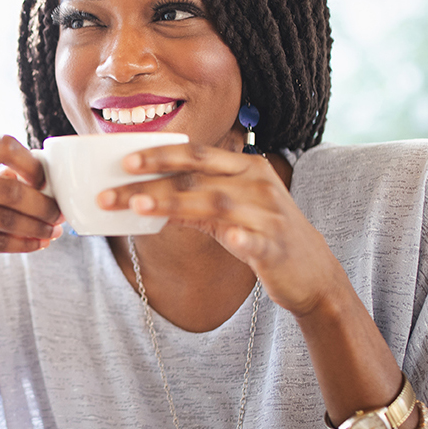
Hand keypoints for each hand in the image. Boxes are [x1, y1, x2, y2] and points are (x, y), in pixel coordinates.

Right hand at [0, 136, 62, 284]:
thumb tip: (40, 173)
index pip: (1, 143)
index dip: (31, 162)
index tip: (46, 181)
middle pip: (9, 187)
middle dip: (43, 204)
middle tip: (60, 214)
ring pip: (4, 218)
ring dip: (36, 227)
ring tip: (53, 233)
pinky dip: (21, 244)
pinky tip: (36, 245)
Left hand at [97, 143, 346, 315]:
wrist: (313, 274)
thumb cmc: (263, 235)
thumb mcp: (231, 209)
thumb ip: (196, 197)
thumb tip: (145, 195)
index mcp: (246, 168)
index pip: (198, 155)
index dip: (161, 155)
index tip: (125, 160)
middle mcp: (258, 184)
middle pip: (198, 177)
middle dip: (153, 180)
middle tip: (114, 189)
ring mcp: (269, 215)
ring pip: (216, 205)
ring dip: (176, 204)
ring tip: (140, 208)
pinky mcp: (276, 247)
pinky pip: (256, 240)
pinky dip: (242, 238)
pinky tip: (228, 239)